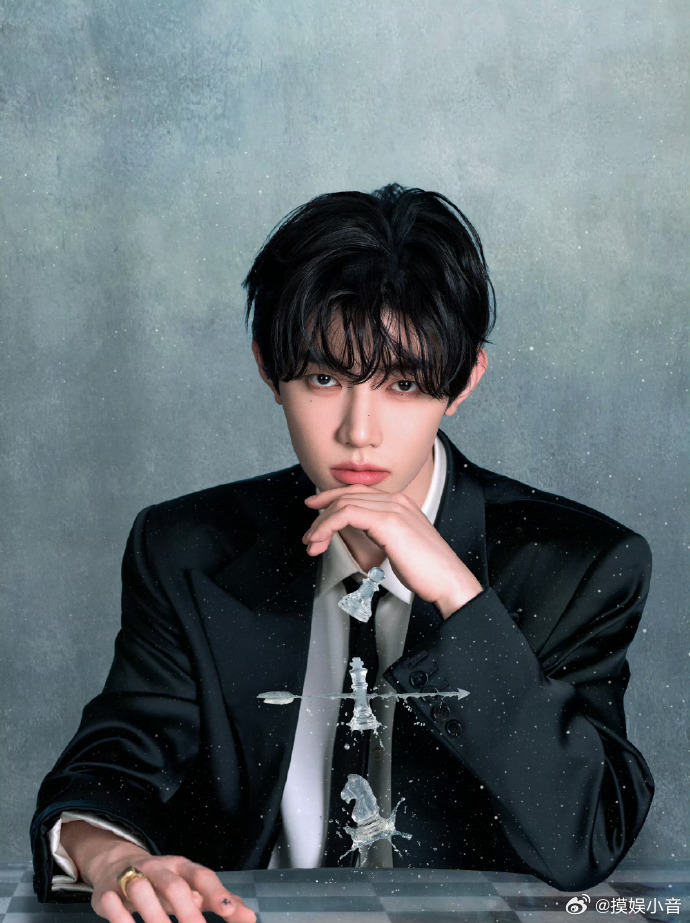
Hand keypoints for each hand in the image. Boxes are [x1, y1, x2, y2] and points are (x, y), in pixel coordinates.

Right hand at [91, 852, 255, 922]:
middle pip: (174, 886)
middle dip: (187, 912)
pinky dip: (119, 914)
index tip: (229, 912)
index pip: (202, 876)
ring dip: (154, 914)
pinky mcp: (108, 891)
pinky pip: (112, 901)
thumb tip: (248, 916)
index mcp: (182, 867)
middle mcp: (158, 868)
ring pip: (142, 890)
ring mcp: (132, 876)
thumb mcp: (191, 887)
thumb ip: (217, 900)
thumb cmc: (165, 882)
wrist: (118, 864)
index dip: (215, 893)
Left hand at [303, 485, 482, 617]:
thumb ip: (383, 533)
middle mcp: (396, 500)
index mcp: (401, 503)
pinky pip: (345, 515)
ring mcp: (392, 508)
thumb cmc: (427, 571)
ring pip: (343, 504)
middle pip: (348, 495)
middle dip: (322, 512)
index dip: (332, 497)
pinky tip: (320, 541)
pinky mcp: (387, 522)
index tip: (315, 509)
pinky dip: (327, 526)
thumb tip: (362, 535)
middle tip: (309, 535)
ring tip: (311, 544)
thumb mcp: (401, 545)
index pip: (359, 491)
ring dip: (321, 524)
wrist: (448, 581)